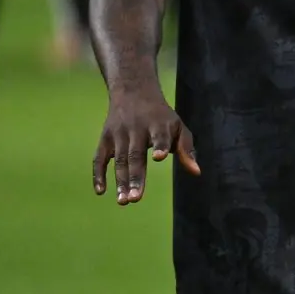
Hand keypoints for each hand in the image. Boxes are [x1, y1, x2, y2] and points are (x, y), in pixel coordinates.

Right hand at [92, 85, 199, 203]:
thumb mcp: (177, 127)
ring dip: (120, 181)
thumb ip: (186, 149)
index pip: (160, 136)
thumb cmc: (161, 117)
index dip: (160, 145)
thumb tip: (196, 172)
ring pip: (119, 160)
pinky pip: (98, 159)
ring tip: (124, 201)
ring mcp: (118, 134)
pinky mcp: (105, 139)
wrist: (134, 92)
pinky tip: (101, 191)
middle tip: (135, 199)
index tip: (159, 157)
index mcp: (158, 125)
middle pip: (135, 155)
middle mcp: (137, 129)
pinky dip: (98, 174)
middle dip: (135, 177)